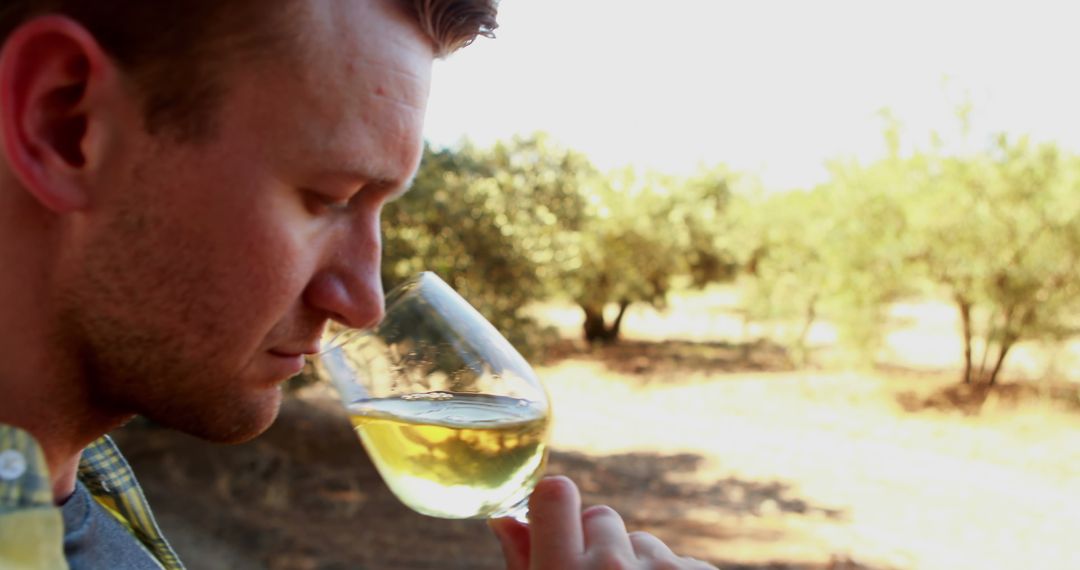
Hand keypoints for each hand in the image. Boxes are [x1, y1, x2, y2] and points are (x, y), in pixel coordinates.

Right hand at [489, 476, 716, 568]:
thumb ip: (524, 562)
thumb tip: (503, 517)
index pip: (555, 494)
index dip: (554, 509)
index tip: (555, 525)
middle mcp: (612, 569)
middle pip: (601, 518)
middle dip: (598, 546)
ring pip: (643, 543)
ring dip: (638, 569)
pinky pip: (681, 562)